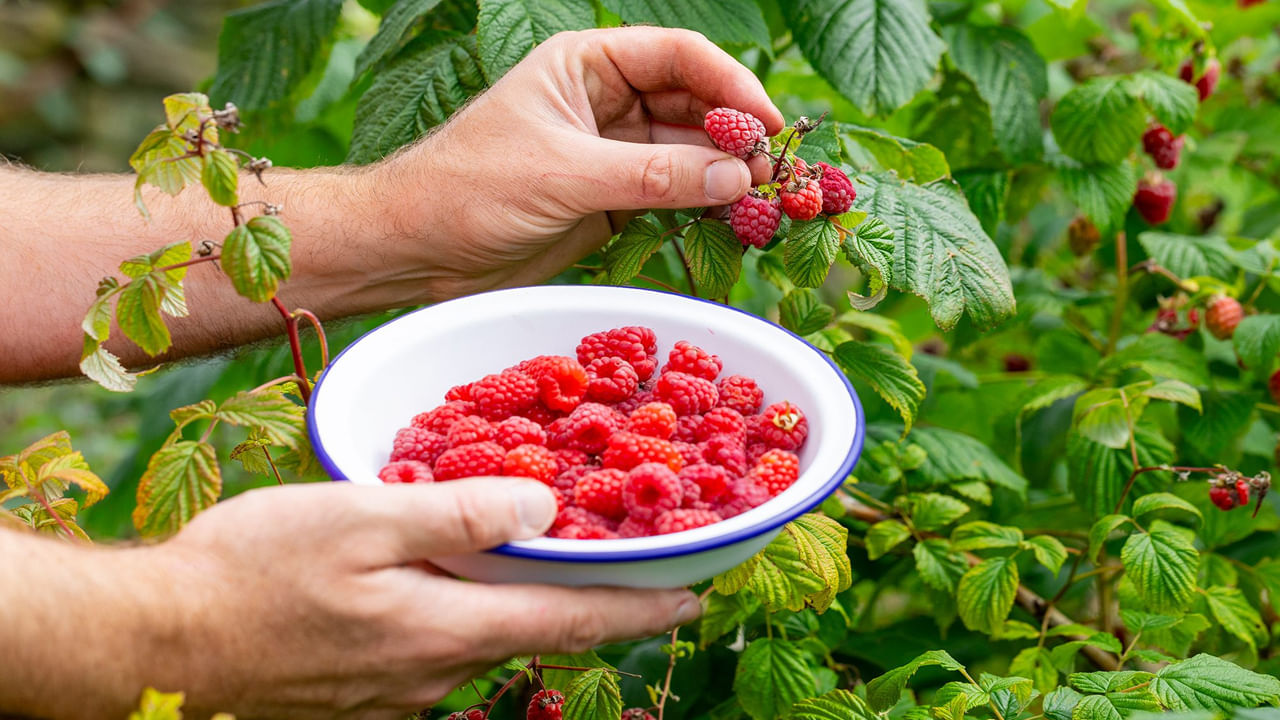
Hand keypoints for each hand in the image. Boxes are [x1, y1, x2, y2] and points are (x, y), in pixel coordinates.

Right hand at [144, 478, 698, 717]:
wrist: (156, 642)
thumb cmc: (252, 572)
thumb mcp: (360, 517)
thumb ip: (460, 514)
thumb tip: (545, 509)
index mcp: (449, 631)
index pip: (577, 623)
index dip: (644, 607)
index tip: (696, 597)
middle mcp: (438, 676)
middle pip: (538, 633)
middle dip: (589, 600)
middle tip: (625, 557)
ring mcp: (400, 693)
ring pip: (486, 640)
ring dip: (519, 603)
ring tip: (534, 555)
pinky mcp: (366, 695)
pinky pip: (438, 650)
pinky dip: (464, 614)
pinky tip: (442, 581)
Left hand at [377, 27, 784, 301]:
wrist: (416, 249)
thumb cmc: (469, 189)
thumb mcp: (564, 175)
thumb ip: (652, 175)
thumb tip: (736, 178)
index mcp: (585, 64)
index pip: (679, 55)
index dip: (732, 86)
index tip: (769, 126)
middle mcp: (605, 101)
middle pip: (694, 103)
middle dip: (736, 135)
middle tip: (777, 174)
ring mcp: (610, 152)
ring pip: (689, 153)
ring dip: (726, 176)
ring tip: (766, 204)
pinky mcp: (610, 200)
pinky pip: (671, 194)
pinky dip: (703, 207)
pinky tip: (733, 222)